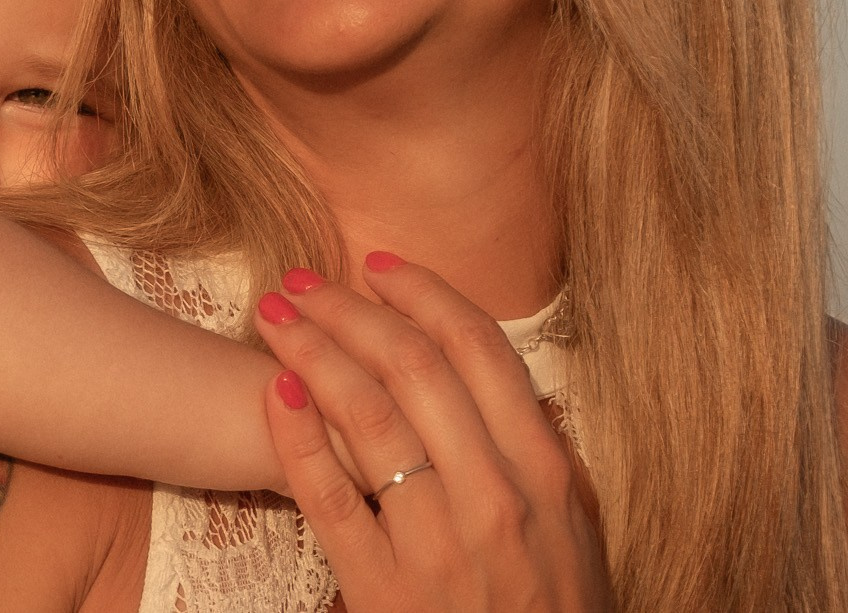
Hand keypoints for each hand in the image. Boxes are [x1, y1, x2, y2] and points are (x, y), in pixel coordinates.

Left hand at [253, 254, 613, 611]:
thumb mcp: (574, 531)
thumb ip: (534, 450)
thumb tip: (486, 372)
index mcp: (547, 473)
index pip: (481, 351)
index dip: (425, 294)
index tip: (381, 266)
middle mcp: (497, 498)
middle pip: (415, 368)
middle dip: (352, 311)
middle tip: (304, 280)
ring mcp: (439, 546)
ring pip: (369, 418)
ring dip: (314, 353)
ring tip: (274, 317)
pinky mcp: (385, 592)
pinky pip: (332, 499)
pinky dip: (298, 439)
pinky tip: (273, 394)